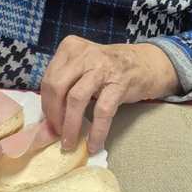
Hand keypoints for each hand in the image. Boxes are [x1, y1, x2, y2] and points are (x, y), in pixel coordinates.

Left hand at [41, 37, 178, 152]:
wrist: (145, 63)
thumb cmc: (108, 69)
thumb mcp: (83, 68)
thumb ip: (64, 87)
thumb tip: (47, 125)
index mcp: (71, 47)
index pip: (49, 78)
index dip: (46, 104)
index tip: (50, 122)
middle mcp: (84, 54)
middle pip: (56, 87)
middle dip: (53, 115)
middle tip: (57, 132)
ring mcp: (102, 68)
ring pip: (75, 99)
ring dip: (70, 125)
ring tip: (69, 143)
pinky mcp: (119, 84)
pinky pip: (102, 112)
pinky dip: (96, 131)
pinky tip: (94, 144)